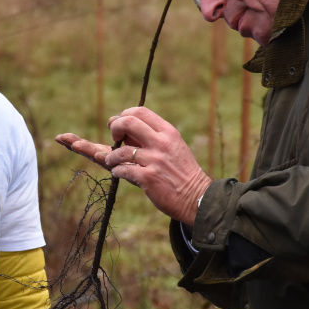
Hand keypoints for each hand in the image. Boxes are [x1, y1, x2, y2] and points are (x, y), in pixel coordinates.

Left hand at [56, 106, 211, 224]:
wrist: (198, 197)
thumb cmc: (182, 172)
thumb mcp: (173, 148)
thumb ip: (153, 139)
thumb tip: (125, 134)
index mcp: (168, 132)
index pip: (140, 112)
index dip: (124, 115)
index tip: (119, 125)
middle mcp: (161, 143)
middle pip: (128, 122)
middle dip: (115, 127)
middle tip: (113, 137)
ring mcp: (155, 160)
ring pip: (122, 150)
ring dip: (112, 156)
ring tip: (110, 160)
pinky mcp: (148, 178)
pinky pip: (123, 170)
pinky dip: (117, 171)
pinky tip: (117, 172)